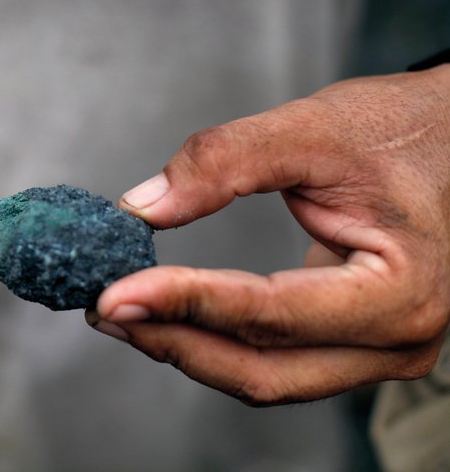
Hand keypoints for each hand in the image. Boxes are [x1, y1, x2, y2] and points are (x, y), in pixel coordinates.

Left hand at [87, 66, 449, 404]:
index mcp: (401, 290)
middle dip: (173, 340)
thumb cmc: (399, 131)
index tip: (114, 293)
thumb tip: (143, 207)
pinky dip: (212, 339)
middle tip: (103, 307)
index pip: (269, 315)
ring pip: (262, 375)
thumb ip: (225, 162)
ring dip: (185, 347)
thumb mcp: (313, 128)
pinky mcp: (350, 342)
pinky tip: (165, 311)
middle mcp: (396, 340)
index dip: (185, 303)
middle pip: (261, 368)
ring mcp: (375, 351)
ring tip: (121, 310)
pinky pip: (271, 359)